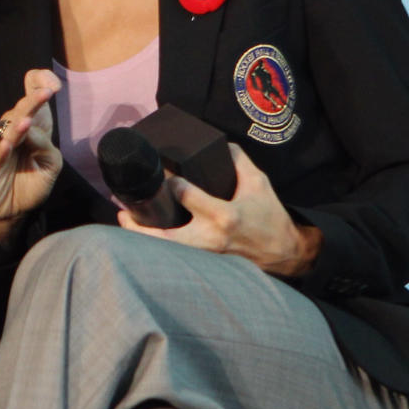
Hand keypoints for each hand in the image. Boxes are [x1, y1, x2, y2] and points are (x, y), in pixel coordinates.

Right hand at [0, 69, 63, 245]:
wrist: (8, 212)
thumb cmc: (29, 185)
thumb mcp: (49, 166)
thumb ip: (46, 146)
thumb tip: (34, 129)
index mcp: (33, 130)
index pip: (34, 103)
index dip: (38, 88)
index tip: (53, 84)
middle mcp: (15, 133)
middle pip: (20, 111)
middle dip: (33, 101)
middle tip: (46, 92)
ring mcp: (0, 146)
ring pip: (7, 129)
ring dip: (17, 124)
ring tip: (27, 121)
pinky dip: (0, 148)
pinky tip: (7, 145)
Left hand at [117, 143, 321, 276]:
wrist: (285, 253)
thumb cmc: (270, 217)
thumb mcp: (259, 183)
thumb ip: (238, 161)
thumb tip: (219, 144)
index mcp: (224, 215)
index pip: (186, 196)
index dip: (170, 183)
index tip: (162, 173)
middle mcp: (210, 238)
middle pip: (164, 236)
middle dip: (138, 225)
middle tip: (123, 207)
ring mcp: (205, 255)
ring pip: (164, 251)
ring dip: (141, 237)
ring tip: (124, 219)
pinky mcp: (205, 263)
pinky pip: (174, 256)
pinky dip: (156, 246)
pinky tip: (142, 233)